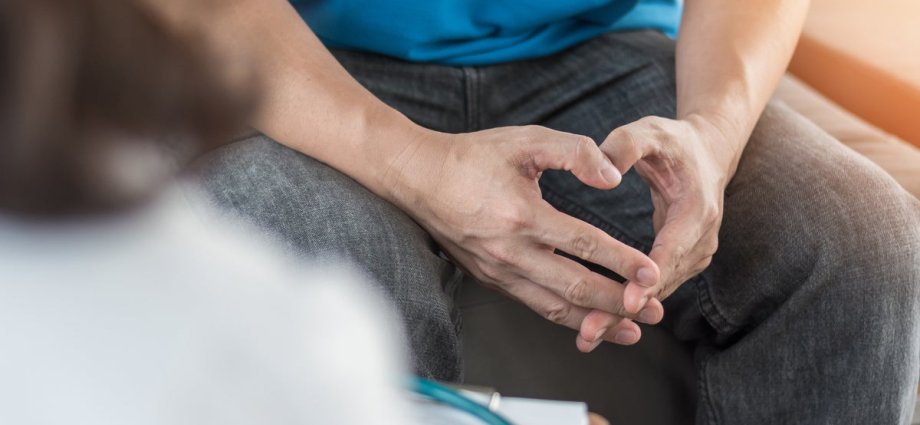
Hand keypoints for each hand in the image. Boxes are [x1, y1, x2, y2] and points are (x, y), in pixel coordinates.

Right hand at [391, 125, 664, 346]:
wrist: (419, 179)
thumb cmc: (473, 157)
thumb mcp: (526, 139)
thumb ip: (574, 152)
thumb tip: (612, 178)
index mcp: (522, 215)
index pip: (584, 245)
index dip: (622, 261)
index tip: (653, 272)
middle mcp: (511, 252)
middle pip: (575, 287)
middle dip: (620, 303)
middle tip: (655, 310)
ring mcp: (499, 271)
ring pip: (556, 308)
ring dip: (597, 322)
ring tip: (632, 331)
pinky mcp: (492, 280)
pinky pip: (536, 306)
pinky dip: (567, 320)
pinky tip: (589, 324)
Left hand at [577, 115, 741, 346]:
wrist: (704, 151)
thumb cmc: (671, 142)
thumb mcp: (648, 132)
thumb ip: (625, 145)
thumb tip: (604, 169)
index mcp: (696, 210)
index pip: (672, 251)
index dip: (647, 278)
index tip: (626, 300)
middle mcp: (701, 239)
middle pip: (662, 282)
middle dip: (626, 308)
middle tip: (591, 331)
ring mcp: (694, 254)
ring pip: (658, 292)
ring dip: (623, 314)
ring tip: (588, 335)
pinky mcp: (682, 261)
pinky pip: (653, 288)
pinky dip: (628, 305)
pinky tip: (598, 323)